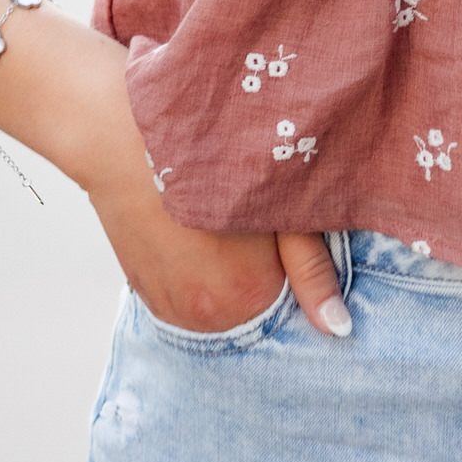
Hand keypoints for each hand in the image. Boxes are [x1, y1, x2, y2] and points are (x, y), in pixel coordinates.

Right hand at [63, 39, 351, 338]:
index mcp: (247, 298)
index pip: (293, 300)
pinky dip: (194, 270)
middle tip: (246, 215)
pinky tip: (191, 229)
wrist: (122, 133)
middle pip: (254, 304)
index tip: (280, 222)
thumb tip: (339, 328)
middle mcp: (206, 319)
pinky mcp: (142, 296)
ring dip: (223, 273)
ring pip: (218, 301)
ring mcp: (169, 311)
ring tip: (215, 219)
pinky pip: (185, 294)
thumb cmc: (210, 154)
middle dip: (260, 269)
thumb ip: (312, 268)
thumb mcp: (277, 201)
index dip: (293, 259)